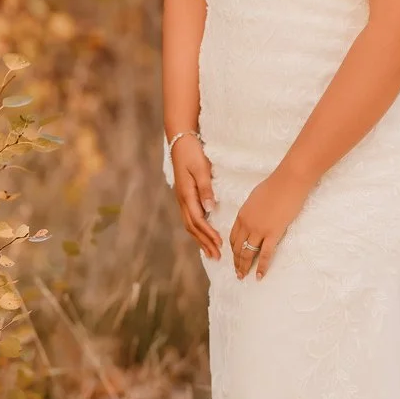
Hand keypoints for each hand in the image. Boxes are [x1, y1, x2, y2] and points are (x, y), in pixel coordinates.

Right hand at [172, 135, 222, 259]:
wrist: (180, 141)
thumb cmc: (192, 153)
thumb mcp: (201, 168)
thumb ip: (205, 189)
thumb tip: (210, 209)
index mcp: (186, 195)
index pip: (198, 220)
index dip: (208, 234)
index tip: (219, 245)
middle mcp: (182, 200)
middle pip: (193, 227)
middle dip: (205, 242)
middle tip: (217, 257)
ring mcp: (182, 199)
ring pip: (190, 224)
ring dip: (200, 239)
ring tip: (210, 252)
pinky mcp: (185, 196)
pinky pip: (190, 218)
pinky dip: (197, 230)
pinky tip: (203, 235)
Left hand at [230, 167, 312, 279]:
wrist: (288, 181)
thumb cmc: (275, 185)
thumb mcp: (255, 197)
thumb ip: (251, 210)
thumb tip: (253, 216)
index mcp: (242, 215)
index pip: (233, 237)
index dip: (233, 249)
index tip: (234, 257)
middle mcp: (247, 224)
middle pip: (238, 248)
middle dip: (236, 262)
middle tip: (237, 272)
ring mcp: (259, 230)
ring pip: (248, 253)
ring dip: (244, 267)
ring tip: (243, 277)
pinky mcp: (273, 233)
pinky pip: (265, 254)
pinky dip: (262, 267)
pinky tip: (259, 276)